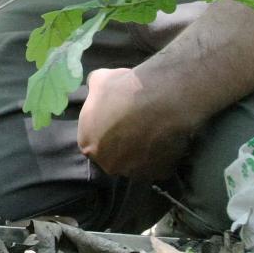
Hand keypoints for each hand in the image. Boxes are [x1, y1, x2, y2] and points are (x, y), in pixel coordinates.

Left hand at [78, 67, 192, 181]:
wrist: (157, 99)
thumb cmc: (122, 90)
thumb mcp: (99, 80)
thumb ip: (94, 89)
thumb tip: (95, 88)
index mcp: (88, 145)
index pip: (93, 140)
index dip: (105, 128)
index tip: (117, 117)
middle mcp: (107, 164)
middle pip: (113, 155)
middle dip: (122, 142)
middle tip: (135, 123)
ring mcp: (133, 171)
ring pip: (136, 162)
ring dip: (142, 150)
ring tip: (152, 128)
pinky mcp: (158, 172)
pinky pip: (158, 164)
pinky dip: (162, 153)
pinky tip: (165, 136)